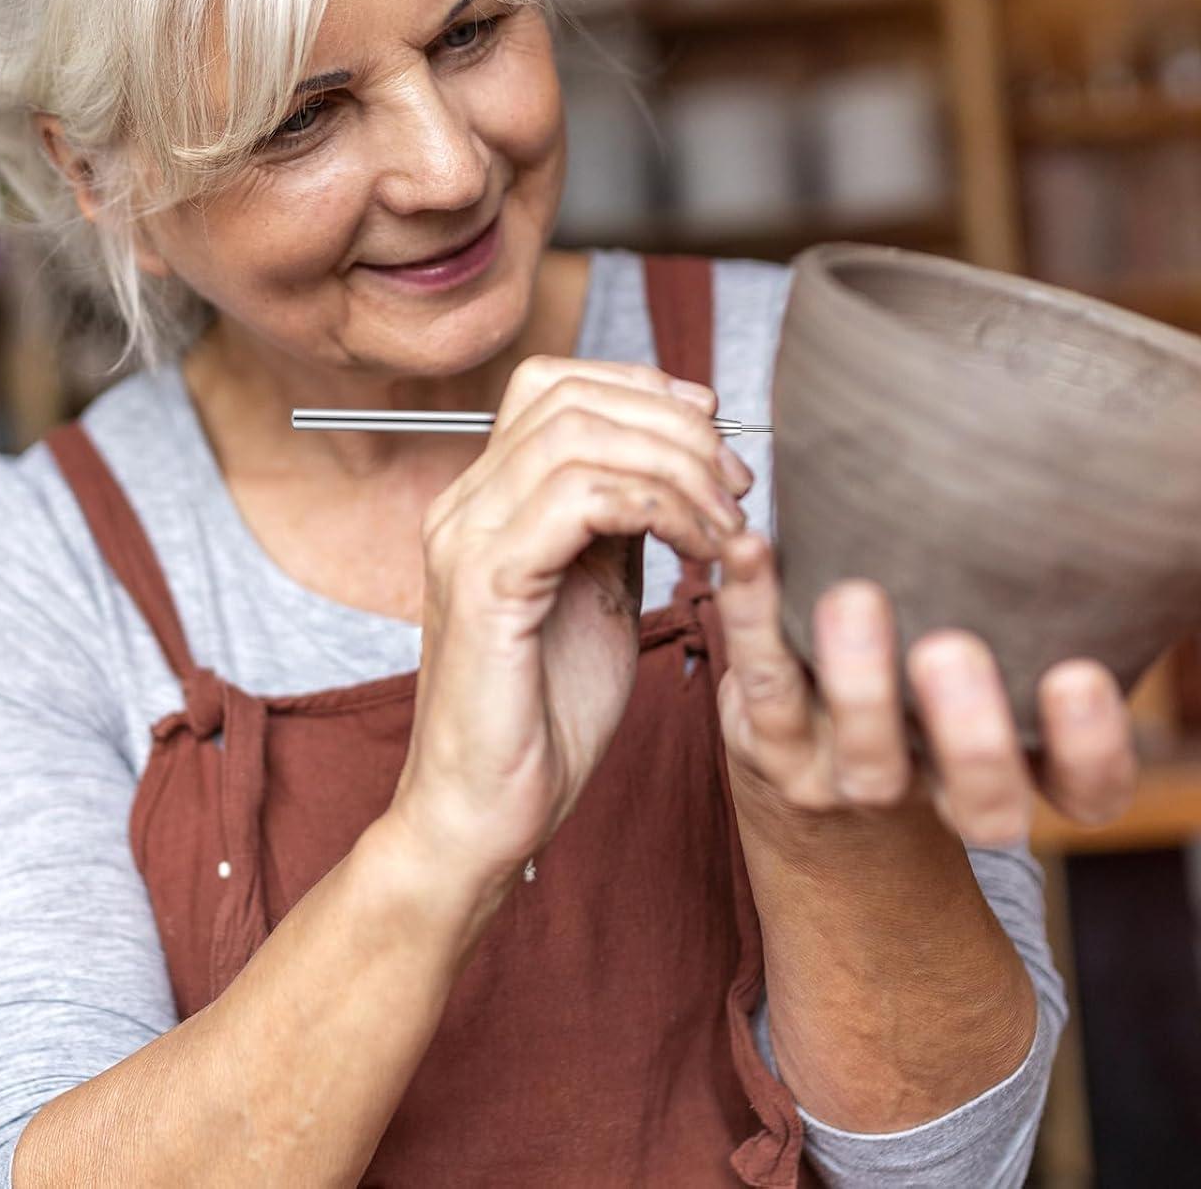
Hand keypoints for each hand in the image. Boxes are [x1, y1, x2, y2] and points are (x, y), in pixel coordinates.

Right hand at [392, 357, 754, 886]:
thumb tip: (674, 465)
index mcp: (486, 500)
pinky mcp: (486, 585)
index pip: (554, 384)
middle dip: (675, 425)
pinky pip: (579, 500)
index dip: (644, 388)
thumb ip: (618, 523)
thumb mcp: (596, 594)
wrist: (484, 816)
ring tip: (727, 524)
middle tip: (736, 483)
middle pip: (570, 395)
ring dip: (676, 466)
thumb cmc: (543, 715)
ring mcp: (466, 539)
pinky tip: (701, 549)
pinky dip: (658, 507)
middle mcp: (464, 505)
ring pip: (578, 434)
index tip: (715, 431)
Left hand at [715, 533, 1136, 844]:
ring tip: (853, 598)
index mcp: (1020, 767)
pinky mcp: (771, 739)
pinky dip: (751, 613)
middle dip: (969, 736)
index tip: (1079, 672)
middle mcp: (940, 787)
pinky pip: (763, 683)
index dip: (1089, 748)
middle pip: (977, 802)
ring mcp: (852, 776)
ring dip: (857, 681)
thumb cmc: (942, 682)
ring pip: (862, 758)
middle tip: (949, 649)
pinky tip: (754, 550)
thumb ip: (1106, 610)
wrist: (815, 779)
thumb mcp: (1020, 656)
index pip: (1085, 793)